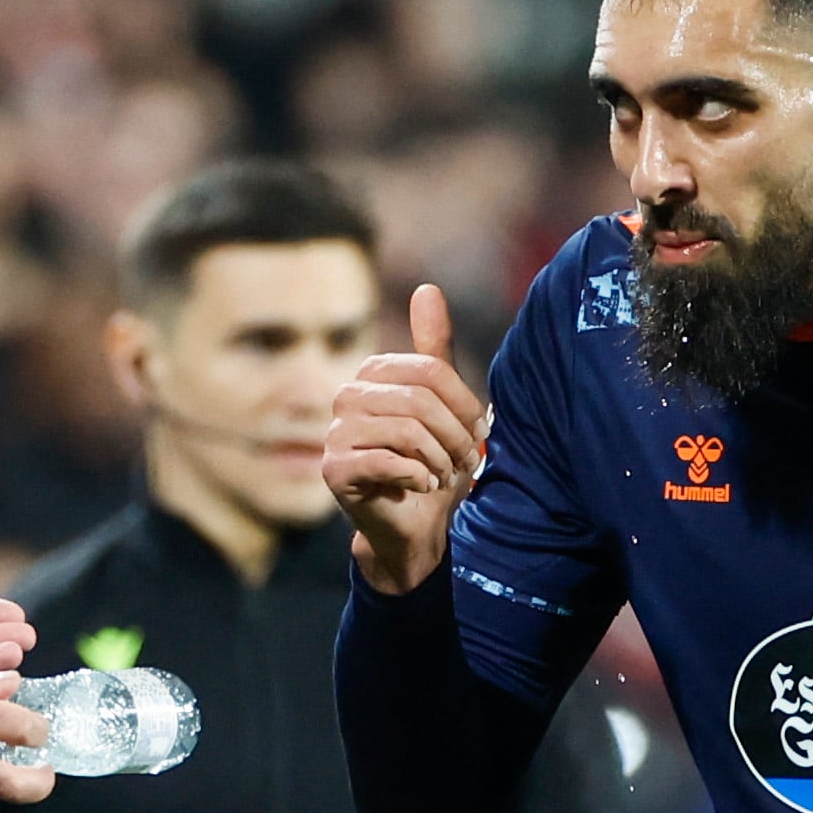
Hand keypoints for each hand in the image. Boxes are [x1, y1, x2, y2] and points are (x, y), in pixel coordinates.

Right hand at [325, 284, 486, 594]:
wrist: (412, 524)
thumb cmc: (430, 462)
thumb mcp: (442, 406)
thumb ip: (435, 351)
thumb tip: (426, 288)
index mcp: (372, 374)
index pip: (431, 371)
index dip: (464, 404)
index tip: (479, 433)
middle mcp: (346, 396)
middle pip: (420, 400)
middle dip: (454, 436)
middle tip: (464, 462)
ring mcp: (334, 433)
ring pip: (407, 431)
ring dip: (438, 460)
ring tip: (442, 476)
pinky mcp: (333, 469)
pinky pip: (389, 461)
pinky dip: (418, 478)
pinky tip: (420, 487)